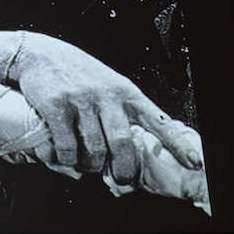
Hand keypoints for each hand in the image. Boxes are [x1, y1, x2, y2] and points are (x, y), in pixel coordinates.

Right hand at [8, 32, 202, 183]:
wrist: (40, 54)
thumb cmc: (78, 74)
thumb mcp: (109, 85)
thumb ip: (122, 113)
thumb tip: (129, 152)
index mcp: (126, 92)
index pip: (159, 119)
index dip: (177, 144)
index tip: (194, 162)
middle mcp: (106, 95)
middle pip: (123, 143)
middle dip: (124, 170)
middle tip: (120, 179)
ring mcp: (81, 101)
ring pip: (94, 150)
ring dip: (91, 166)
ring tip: (87, 164)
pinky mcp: (56, 107)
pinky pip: (66, 147)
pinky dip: (66, 159)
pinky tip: (65, 155)